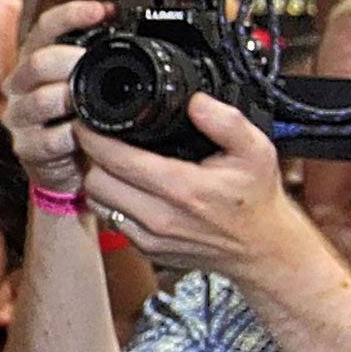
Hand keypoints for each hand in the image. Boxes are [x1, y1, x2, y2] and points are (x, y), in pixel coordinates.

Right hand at [2, 0, 110, 193]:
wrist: (68, 166)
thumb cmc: (77, 118)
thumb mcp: (84, 82)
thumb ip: (92, 55)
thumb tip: (121, 23)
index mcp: (35, 60)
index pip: (45, 28)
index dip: (72, 14)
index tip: (102, 9)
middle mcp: (20, 85)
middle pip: (37, 61)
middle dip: (69, 59)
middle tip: (91, 62)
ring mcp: (20, 117)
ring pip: (40, 100)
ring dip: (69, 99)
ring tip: (89, 101)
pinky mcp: (26, 148)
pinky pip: (48, 140)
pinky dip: (70, 137)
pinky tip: (84, 135)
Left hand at [77, 95, 311, 279]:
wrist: (261, 248)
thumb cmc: (255, 197)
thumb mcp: (256, 150)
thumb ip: (226, 121)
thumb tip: (195, 101)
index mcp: (183, 189)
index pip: (116, 160)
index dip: (94, 137)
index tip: (88, 122)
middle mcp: (161, 217)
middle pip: (96, 181)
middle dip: (93, 157)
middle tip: (101, 140)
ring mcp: (150, 237)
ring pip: (97, 202)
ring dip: (99, 179)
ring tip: (113, 162)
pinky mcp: (145, 249)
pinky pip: (109, 220)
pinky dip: (110, 201)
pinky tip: (127, 187)